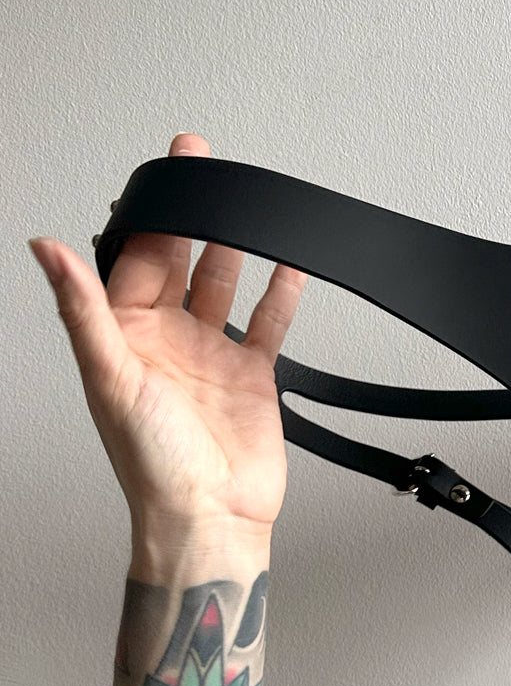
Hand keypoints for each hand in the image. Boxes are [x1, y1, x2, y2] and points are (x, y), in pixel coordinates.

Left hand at [28, 132, 307, 543]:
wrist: (212, 516)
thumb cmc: (153, 464)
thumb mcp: (110, 377)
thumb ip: (83, 310)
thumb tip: (46, 250)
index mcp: (126, 338)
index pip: (136, 261)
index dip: (151, 217)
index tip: (167, 176)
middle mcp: (168, 341)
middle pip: (181, 263)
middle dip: (192, 216)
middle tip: (205, 169)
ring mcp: (212, 356)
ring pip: (224, 286)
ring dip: (236, 248)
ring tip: (249, 208)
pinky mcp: (252, 375)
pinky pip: (268, 325)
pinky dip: (280, 296)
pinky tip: (289, 268)